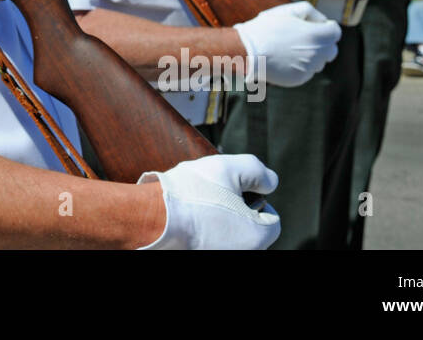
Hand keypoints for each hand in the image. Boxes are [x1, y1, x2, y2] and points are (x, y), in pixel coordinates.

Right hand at [137, 154, 280, 249]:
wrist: (152, 217)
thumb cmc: (192, 193)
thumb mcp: (231, 167)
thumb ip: (259, 172)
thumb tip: (269, 182)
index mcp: (259, 235)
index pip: (270, 215)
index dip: (254, 195)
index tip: (232, 188)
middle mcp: (244, 252)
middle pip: (249, 226)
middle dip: (236, 208)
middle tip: (213, 193)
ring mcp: (220, 254)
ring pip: (228, 232)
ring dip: (219, 217)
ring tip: (197, 203)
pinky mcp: (201, 252)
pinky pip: (211, 238)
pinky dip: (203, 227)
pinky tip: (188, 216)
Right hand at [234, 1, 340, 86]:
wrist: (248, 50)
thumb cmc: (267, 27)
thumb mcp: (289, 10)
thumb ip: (312, 13)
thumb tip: (323, 22)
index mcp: (317, 36)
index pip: (335, 32)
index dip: (326, 27)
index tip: (315, 27)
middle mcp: (317, 54)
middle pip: (332, 50)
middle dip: (323, 43)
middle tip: (304, 38)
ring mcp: (309, 68)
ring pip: (319, 62)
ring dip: (311, 55)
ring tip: (290, 48)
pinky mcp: (300, 79)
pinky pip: (307, 71)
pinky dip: (300, 65)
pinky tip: (285, 58)